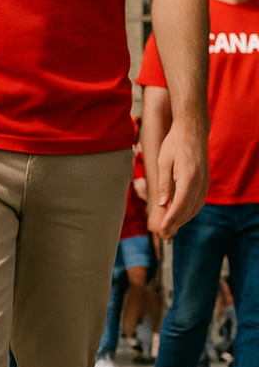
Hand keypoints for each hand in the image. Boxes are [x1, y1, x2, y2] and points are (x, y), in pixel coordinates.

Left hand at [149, 116, 207, 239]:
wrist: (192, 130)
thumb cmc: (174, 143)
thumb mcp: (163, 162)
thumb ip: (163, 184)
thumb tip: (161, 204)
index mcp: (188, 178)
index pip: (179, 205)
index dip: (170, 220)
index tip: (161, 231)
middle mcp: (199, 182)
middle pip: (187, 210)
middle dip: (175, 224)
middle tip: (163, 236)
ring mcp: (204, 183)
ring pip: (194, 208)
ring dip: (182, 221)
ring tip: (170, 231)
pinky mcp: (205, 182)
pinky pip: (198, 202)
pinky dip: (189, 212)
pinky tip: (180, 217)